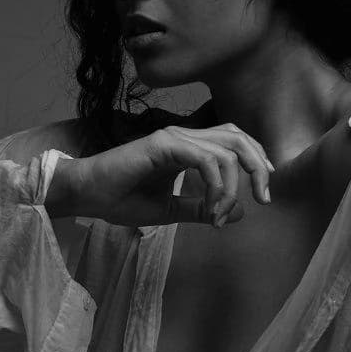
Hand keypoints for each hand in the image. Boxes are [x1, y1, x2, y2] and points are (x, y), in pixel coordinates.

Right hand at [63, 123, 274, 228]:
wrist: (85, 195)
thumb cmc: (119, 199)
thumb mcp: (169, 210)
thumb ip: (202, 208)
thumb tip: (240, 213)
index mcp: (187, 147)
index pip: (234, 140)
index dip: (257, 161)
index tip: (263, 194)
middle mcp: (184, 136)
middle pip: (239, 137)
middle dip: (259, 167)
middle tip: (264, 198)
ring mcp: (174, 138)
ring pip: (226, 151)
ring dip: (234, 187)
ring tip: (221, 215)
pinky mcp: (163, 145)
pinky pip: (205, 160)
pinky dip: (216, 186)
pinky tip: (211, 208)